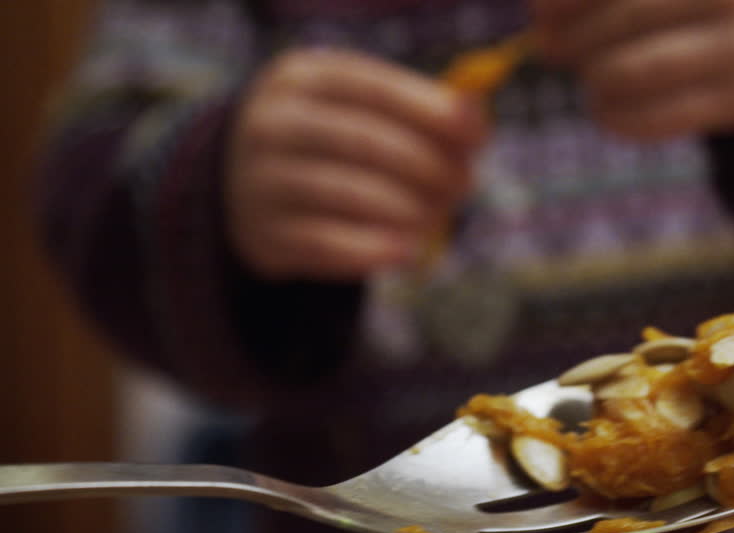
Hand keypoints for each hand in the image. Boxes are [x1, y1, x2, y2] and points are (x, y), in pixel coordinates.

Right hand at [226, 48, 486, 280]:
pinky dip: (373, 250)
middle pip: (362, 141)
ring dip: (407, 210)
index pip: (371, 88)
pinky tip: (407, 252)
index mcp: (302, 79)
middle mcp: (271, 123)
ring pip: (346, 195)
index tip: (476, 135)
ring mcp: (258, 181)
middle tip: (463, 185)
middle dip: (426, 165)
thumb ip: (425, 114)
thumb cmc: (338, 144)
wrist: (257, 188)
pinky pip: (324, 244)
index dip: (428, 110)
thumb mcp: (370, 113)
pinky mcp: (262, 234)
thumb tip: (476, 122)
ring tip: (438, 218)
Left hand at [532, 0, 733, 139]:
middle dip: (573, 39)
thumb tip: (539, 15)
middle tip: (553, 49)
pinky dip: (616, 118)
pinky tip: (605, 111)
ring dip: (594, 80)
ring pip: (636, 70)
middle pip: (625, 17)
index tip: (539, 12)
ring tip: (588, 79)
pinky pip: (658, 118)